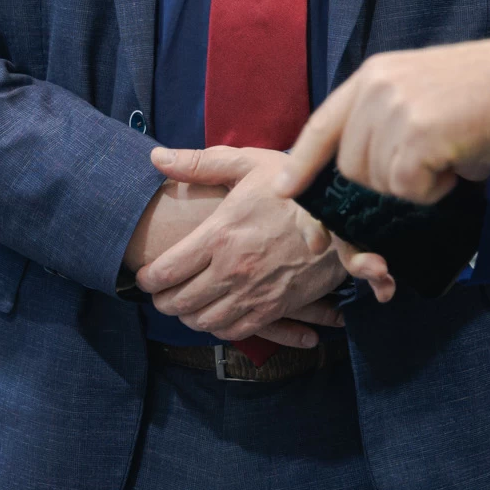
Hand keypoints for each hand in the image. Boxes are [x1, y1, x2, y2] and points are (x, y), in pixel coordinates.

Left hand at [140, 146, 392, 346]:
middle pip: (179, 302)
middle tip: (159, 293)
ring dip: (187, 317)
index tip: (144, 276)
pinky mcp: (275, 308)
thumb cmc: (295, 187)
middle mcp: (232, 270)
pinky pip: (235, 331)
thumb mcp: (249, 164)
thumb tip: (156, 158)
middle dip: (162, 301)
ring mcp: (253, 293)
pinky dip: (218, 328)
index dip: (147, 279)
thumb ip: (200, 164)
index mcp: (220, 235)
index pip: (166, 271)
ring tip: (183, 305)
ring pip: (203, 321)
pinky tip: (215, 316)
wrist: (345, 217)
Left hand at [276, 36, 489, 204]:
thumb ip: (385, 122)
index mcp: (374, 75)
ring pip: (379, 185)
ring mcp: (394, 111)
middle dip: (382, 188)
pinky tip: (458, 164)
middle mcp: (376, 88)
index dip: (301, 162)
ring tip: (450, 156)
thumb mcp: (423, 92)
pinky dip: (435, 191)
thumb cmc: (488, 93)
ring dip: (414, 187)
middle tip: (427, 175)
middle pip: (351, 169)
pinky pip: (408, 192)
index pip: (322, 124)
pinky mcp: (417, 137)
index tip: (286, 191)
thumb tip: (361, 180)